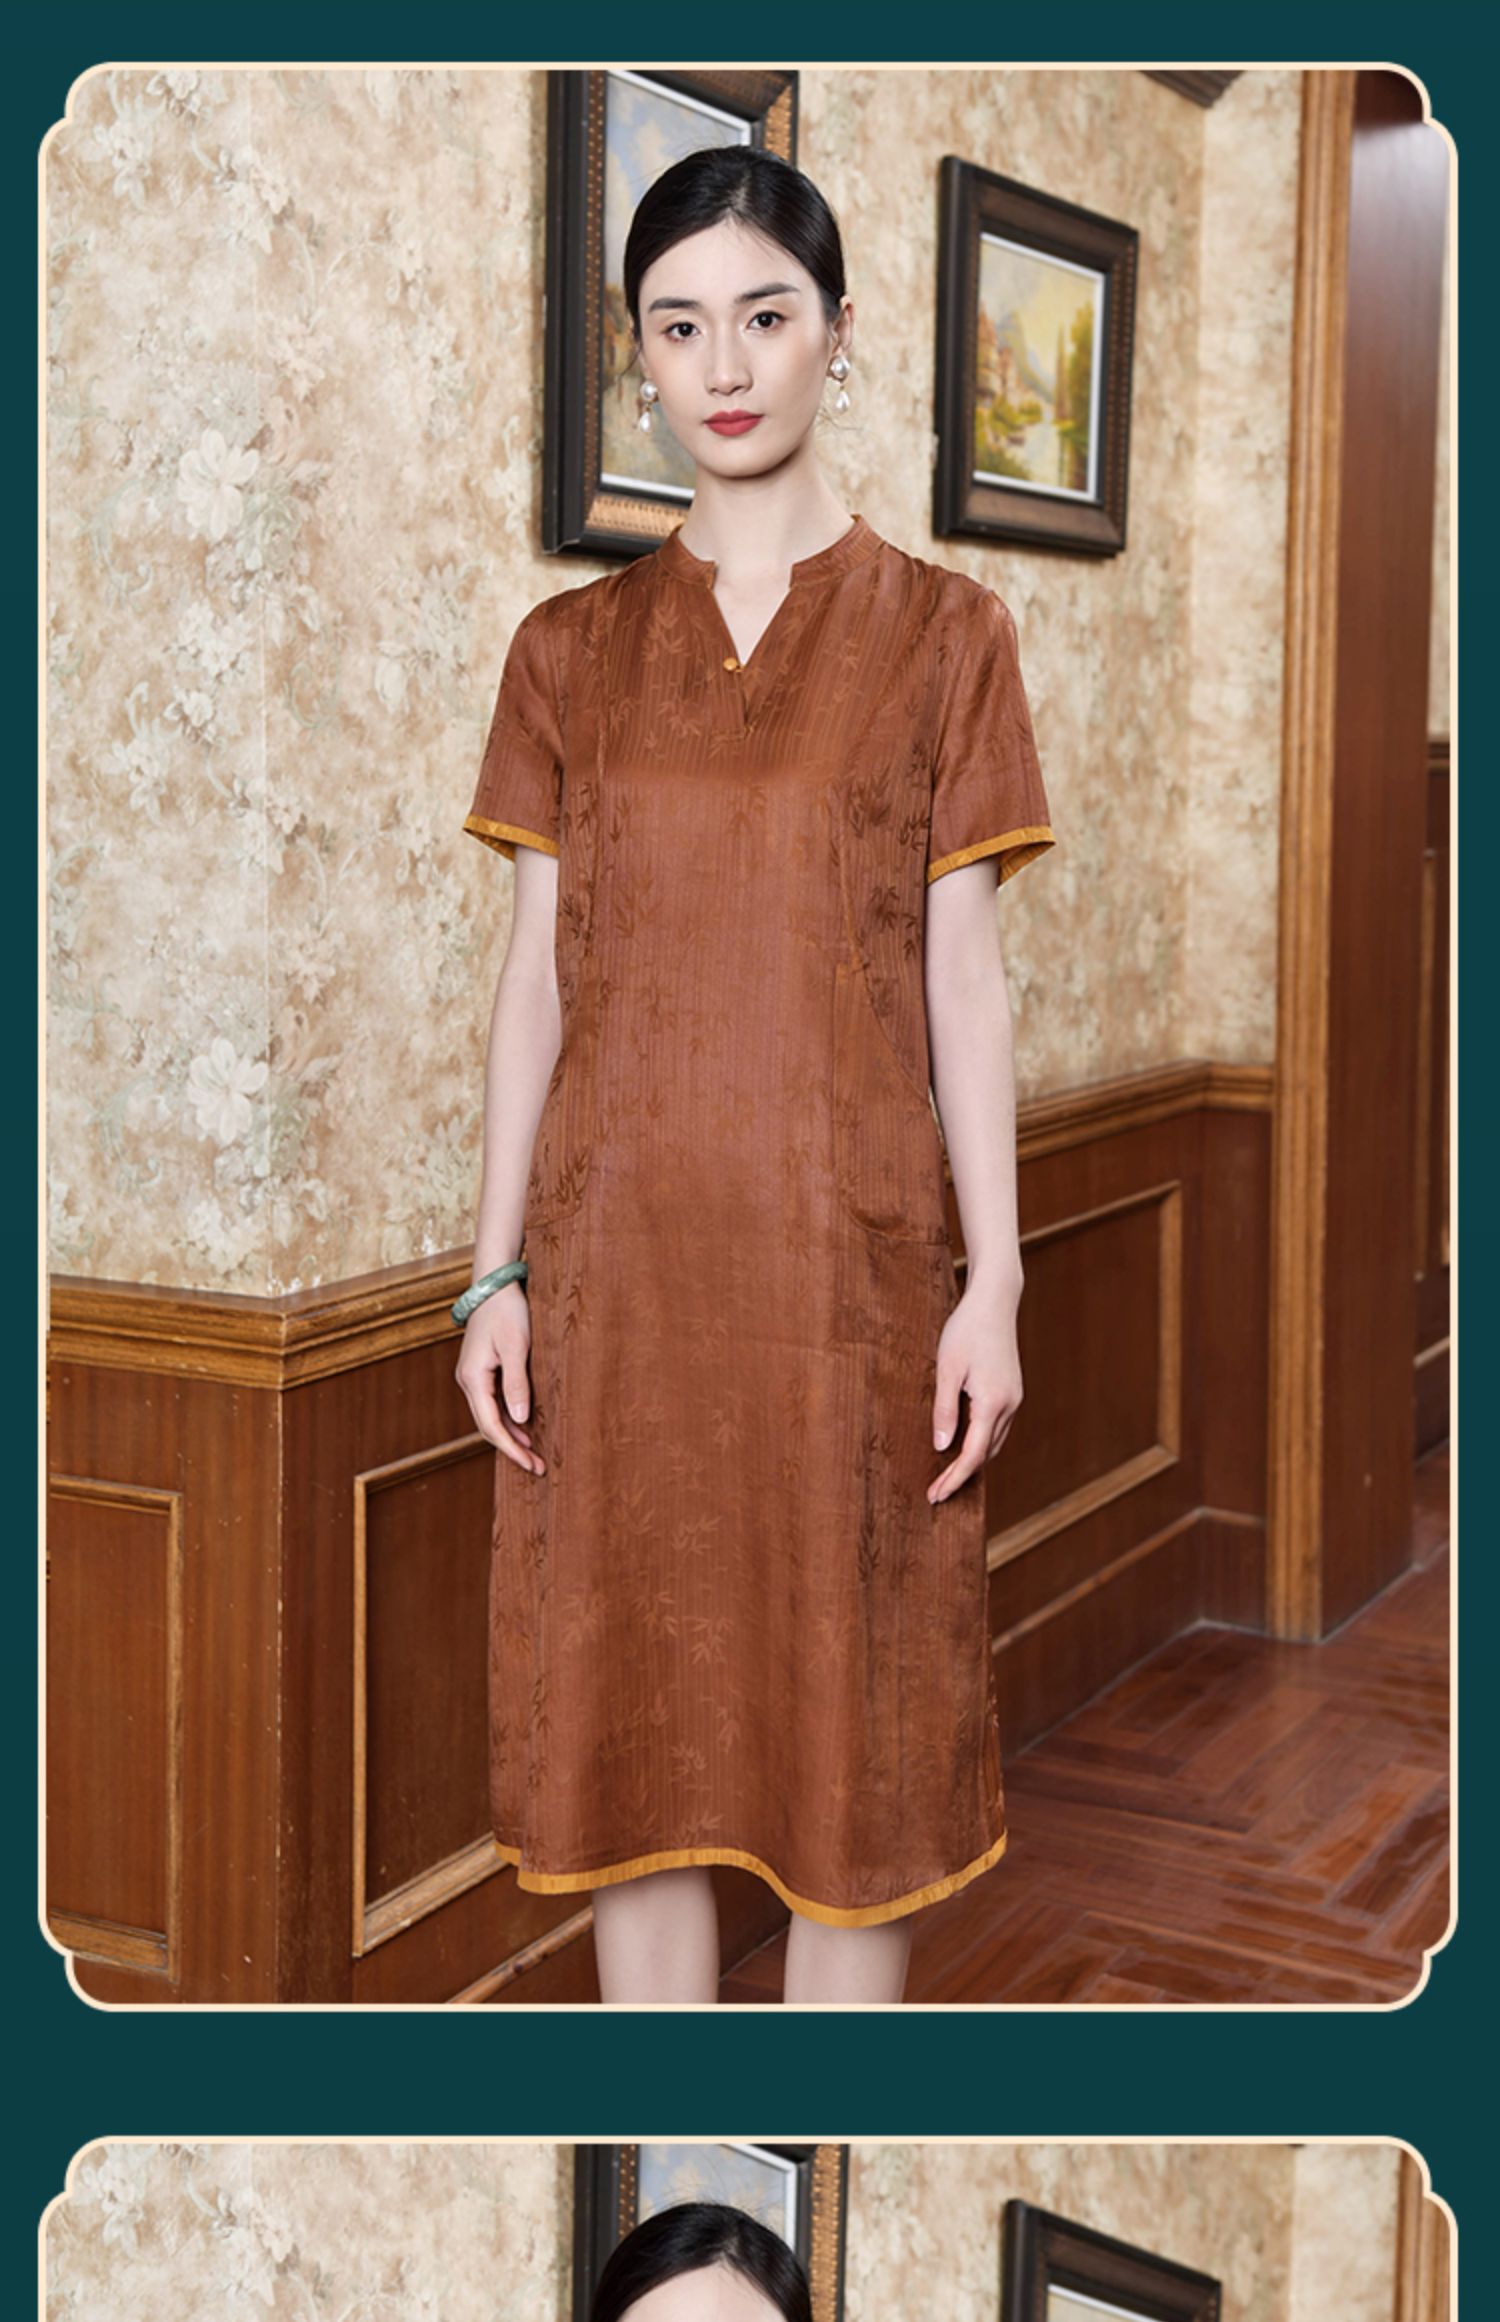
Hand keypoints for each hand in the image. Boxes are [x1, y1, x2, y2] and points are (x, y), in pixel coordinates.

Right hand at [454, 1280, 544, 1475]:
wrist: (494, 1285)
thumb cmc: (508, 1311)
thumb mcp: (517, 1347)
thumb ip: (517, 1383)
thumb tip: (521, 1419)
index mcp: (473, 1378)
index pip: (491, 1425)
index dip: (511, 1448)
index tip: (531, 1465)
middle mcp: (467, 1381)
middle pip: (488, 1425)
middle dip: (511, 1448)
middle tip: (537, 1467)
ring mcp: (472, 1376)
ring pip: (490, 1415)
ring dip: (511, 1435)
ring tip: (533, 1454)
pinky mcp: (481, 1370)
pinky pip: (492, 1402)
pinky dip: (508, 1418)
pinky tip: (524, 1427)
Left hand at [928, 1269, 1022, 1502]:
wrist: (995, 1301)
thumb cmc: (965, 1330)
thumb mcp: (946, 1369)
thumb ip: (944, 1410)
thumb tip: (942, 1447)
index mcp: (993, 1402)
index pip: (973, 1454)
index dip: (954, 1479)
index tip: (936, 1495)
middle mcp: (1010, 1405)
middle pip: (987, 1454)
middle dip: (962, 1476)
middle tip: (936, 1492)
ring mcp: (1015, 1399)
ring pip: (995, 1443)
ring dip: (973, 1461)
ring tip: (947, 1475)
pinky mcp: (1012, 1391)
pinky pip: (998, 1428)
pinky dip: (981, 1443)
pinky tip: (964, 1445)